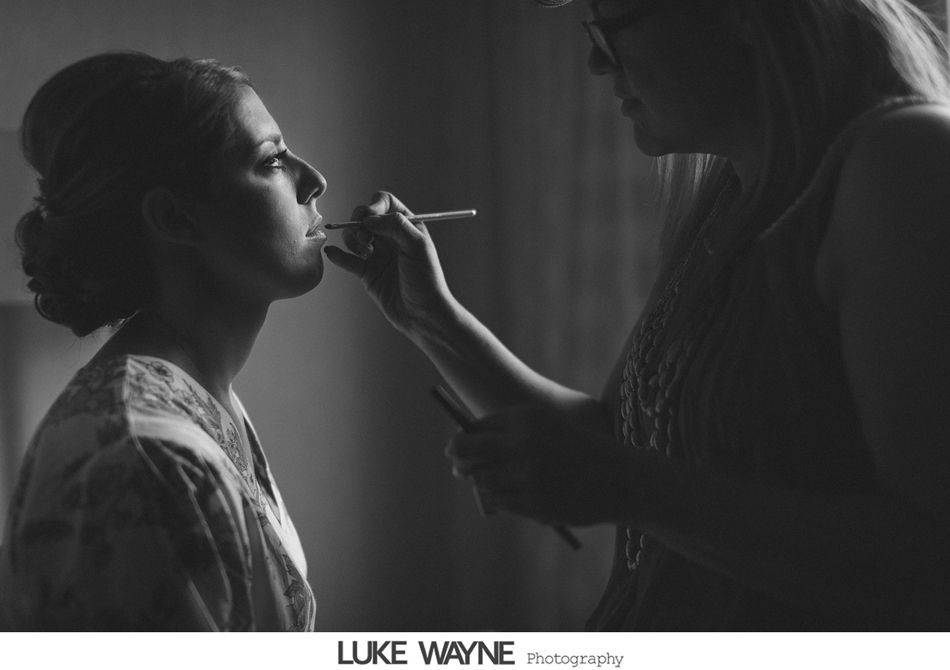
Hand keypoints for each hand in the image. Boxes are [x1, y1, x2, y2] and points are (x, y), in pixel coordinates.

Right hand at [324, 191, 454, 336]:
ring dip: (353, 241)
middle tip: (365, 241)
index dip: (374, 207)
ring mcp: (378, 254)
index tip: (370, 220)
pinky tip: (333, 253)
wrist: (423, 315)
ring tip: (365, 256)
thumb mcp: (418, 247)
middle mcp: (391, 237)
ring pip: (354, 236)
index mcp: (407, 226)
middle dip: (359, 224)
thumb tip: (369, 218)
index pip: (384, 203)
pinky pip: (348, 259)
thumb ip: (397, 226)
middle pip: (364, 217)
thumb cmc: (428, 281)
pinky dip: (338, 255)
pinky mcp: (367, 272)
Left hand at [445, 404, 632, 526]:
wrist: (619, 479)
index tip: (455, 446)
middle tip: (455, 466)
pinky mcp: (532, 502)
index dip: (463, 437)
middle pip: (469, 450)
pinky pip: (500, 501)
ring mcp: (527, 475)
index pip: (478, 426)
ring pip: (482, 479)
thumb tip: (465, 443)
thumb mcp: (547, 428)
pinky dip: (503, 499)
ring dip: (483, 482)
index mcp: (527, 418)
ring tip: (500, 481)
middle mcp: (524, 443)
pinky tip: (519, 494)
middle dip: (457, 457)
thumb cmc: (578, 450)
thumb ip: (510, 432)